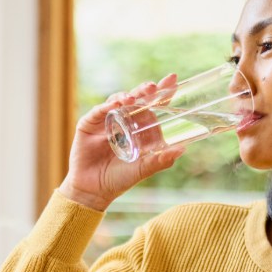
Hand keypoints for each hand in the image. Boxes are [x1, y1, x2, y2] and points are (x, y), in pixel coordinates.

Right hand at [57, 75, 184, 211]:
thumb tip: (183, 149)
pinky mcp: (88, 123)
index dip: (162, 93)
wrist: (93, 190)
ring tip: (132, 99)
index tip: (173, 80)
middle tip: (152, 87)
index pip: (152, 105)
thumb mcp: (143, 169)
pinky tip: (114, 106)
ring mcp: (105, 120)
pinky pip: (99, 111)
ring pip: (117, 100)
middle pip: (136, 99)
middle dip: (145, 90)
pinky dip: (106, 106)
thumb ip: (161, 160)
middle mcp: (123, 120)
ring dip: (126, 96)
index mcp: (138, 127)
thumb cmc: (119, 179)